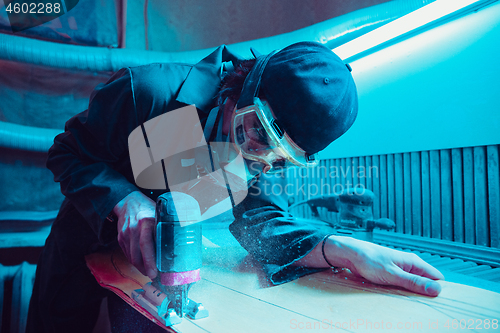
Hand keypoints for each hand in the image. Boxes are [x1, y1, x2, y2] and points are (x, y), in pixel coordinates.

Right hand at [113, 191, 157, 278]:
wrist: (128, 202)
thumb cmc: (147, 208)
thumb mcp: (159, 214)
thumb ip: (164, 228)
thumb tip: (176, 245)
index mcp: (145, 221)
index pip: (146, 244)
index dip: (150, 260)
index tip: (154, 272)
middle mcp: (133, 229)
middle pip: (137, 255)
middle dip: (145, 269)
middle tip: (154, 276)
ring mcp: (125, 234)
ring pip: (131, 257)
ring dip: (140, 267)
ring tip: (149, 272)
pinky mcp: (120, 238)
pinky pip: (127, 254)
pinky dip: (135, 261)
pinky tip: (142, 263)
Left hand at [324, 236, 443, 295]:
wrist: (351, 254)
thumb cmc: (369, 260)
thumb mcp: (393, 274)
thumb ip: (413, 282)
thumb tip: (436, 289)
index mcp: (414, 262)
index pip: (436, 277)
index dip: (438, 289)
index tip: (436, 301)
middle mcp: (409, 265)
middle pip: (426, 282)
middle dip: (424, 293)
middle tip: (420, 303)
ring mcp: (401, 269)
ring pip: (414, 285)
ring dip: (412, 293)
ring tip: (408, 301)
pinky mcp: (392, 274)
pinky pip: (403, 285)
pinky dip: (402, 291)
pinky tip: (398, 296)